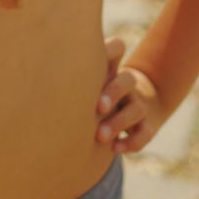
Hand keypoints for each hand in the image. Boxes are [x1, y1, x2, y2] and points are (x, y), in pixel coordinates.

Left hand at [95, 37, 169, 153]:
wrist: (146, 101)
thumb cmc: (108, 89)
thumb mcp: (97, 76)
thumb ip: (84, 69)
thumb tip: (51, 59)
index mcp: (114, 68)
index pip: (115, 50)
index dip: (110, 51)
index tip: (94, 60)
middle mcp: (129, 85)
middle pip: (125, 81)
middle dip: (112, 93)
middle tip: (97, 108)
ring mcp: (140, 105)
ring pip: (134, 111)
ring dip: (117, 123)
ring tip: (99, 136)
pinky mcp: (148, 126)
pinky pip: (143, 135)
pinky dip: (131, 143)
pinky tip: (116, 149)